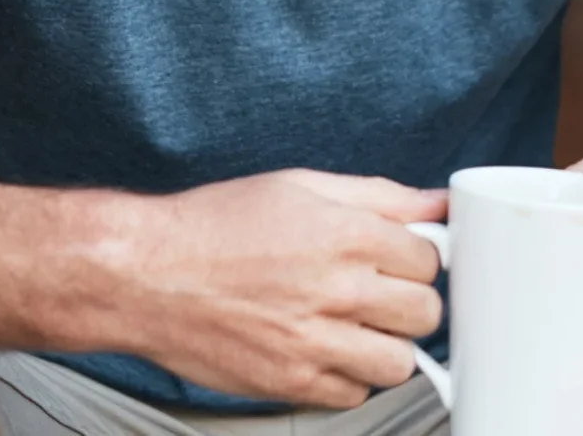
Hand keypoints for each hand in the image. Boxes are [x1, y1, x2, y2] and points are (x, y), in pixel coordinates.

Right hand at [114, 169, 447, 408]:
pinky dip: (349, 378)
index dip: (418, 257)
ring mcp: (316, 341)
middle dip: (411, 302)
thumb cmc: (214, 228)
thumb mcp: (300, 186)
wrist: (147, 275)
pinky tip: (327, 349)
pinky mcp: (293, 381)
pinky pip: (354, 395)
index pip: (431, 258)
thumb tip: (435, 201)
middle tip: (384, 293)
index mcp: (346, 234)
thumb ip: (380, 196)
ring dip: (387, 346)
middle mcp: (337, 289)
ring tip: (358, 327)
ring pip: (399, 363)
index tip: (402, 260)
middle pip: (425, 313)